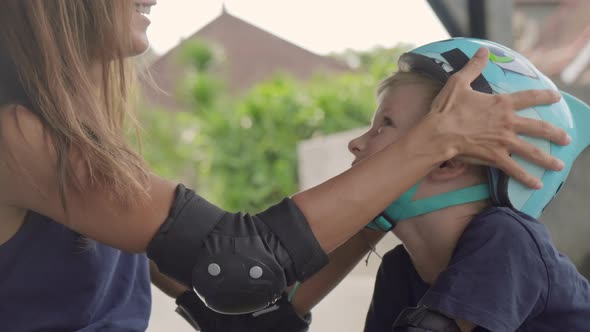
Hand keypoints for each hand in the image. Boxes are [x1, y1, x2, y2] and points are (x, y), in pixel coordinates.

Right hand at [427, 47, 569, 188]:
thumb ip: (474, 67)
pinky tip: (537, 184)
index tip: (556, 97)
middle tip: (566, 138)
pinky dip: (526, 178)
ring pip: (532, 151)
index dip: (545, 96)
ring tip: (560, 165)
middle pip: (539, 128)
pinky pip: (514, 169)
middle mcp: (508, 122)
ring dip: (547, 159)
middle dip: (555, 133)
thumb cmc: (447, 108)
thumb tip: (483, 51)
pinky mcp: (496, 156)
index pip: (529, 97)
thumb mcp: (459, 82)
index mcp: (501, 103)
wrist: (439, 133)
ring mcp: (504, 141)